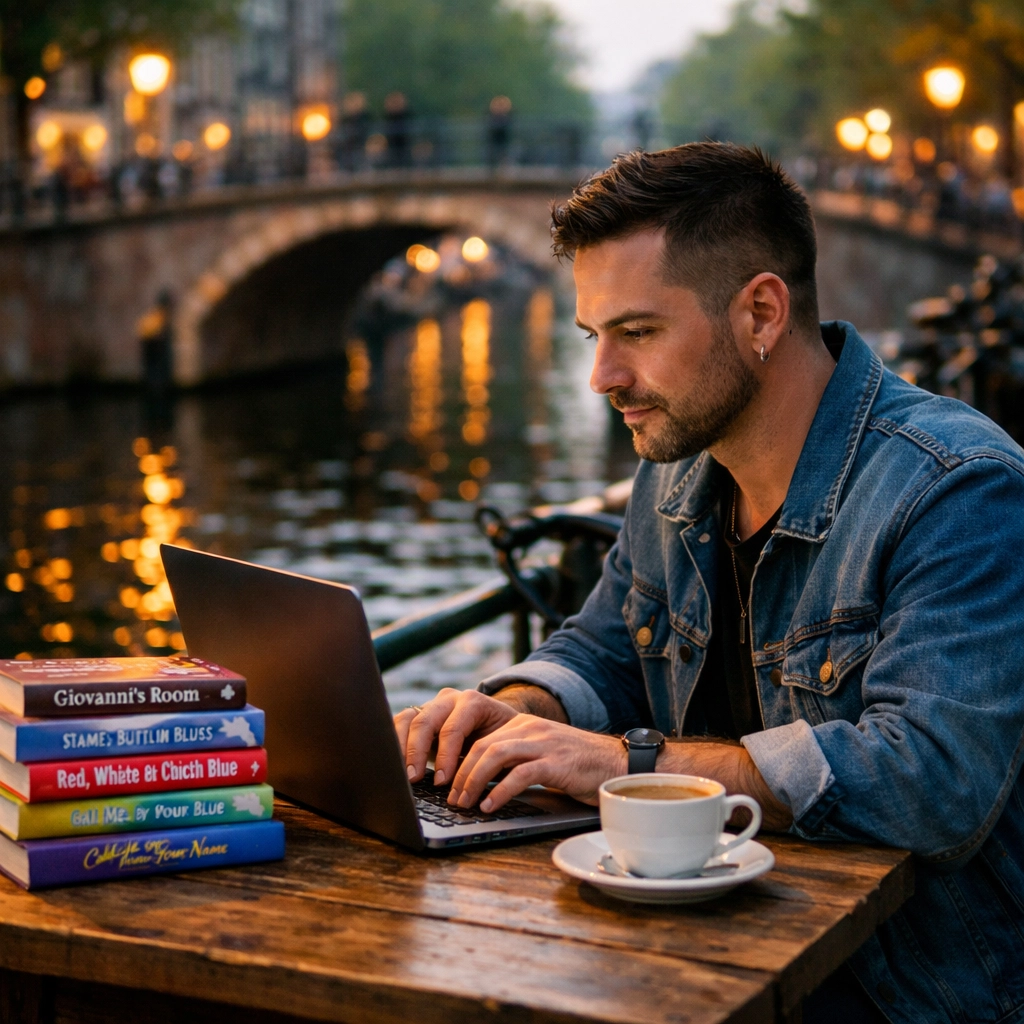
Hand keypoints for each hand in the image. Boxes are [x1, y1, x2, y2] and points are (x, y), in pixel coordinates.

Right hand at [394, 688, 519, 785]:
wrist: (498, 723)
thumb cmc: (502, 738)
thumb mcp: (501, 745)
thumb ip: (487, 758)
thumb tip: (472, 787)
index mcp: (473, 702)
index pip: (453, 729)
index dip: (445, 756)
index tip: (441, 781)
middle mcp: (449, 699)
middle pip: (425, 721)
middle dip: (417, 752)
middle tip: (415, 779)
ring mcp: (432, 705)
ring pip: (407, 719)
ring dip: (401, 747)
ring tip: (402, 773)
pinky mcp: (418, 715)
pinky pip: (400, 724)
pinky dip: (395, 743)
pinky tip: (396, 765)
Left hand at [448, 715, 626, 811]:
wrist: (617, 762)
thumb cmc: (577, 765)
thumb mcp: (540, 755)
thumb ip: (514, 760)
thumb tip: (480, 782)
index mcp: (523, 725)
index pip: (481, 740)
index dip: (460, 763)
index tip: (449, 785)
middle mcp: (530, 729)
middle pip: (482, 747)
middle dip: (461, 774)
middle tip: (451, 798)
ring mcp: (543, 743)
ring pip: (495, 755)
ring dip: (473, 781)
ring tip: (465, 802)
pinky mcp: (556, 762)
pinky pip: (520, 774)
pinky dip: (500, 790)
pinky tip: (490, 806)